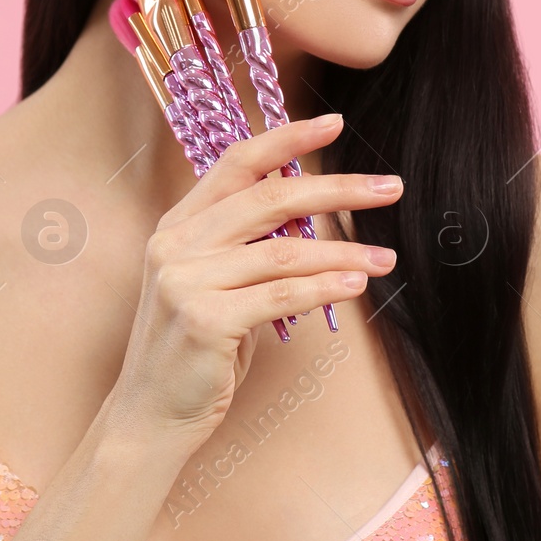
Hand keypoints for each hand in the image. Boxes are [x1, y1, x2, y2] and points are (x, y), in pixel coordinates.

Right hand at [98, 113, 400, 453]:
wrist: (150, 415)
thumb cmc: (194, 350)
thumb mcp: (214, 284)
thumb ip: (248, 245)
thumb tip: (311, 210)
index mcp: (178, 225)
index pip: (236, 163)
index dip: (286, 139)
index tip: (334, 124)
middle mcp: (177, 244)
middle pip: (270, 198)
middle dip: (337, 189)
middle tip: (390, 188)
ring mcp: (186, 280)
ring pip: (283, 251)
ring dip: (343, 250)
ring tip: (385, 257)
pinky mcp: (204, 320)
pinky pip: (279, 295)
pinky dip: (324, 287)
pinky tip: (356, 284)